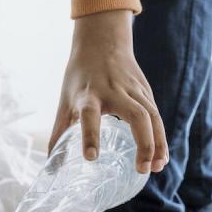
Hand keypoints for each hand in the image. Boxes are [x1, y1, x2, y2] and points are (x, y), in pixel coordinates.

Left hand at [49, 10, 167, 173]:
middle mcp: (114, 91)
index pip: (89, 115)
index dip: (90, 135)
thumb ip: (59, 132)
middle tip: (140, 169)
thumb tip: (50, 163)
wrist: (102, 42)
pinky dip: (161, 138)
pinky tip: (161, 158)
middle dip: (142, 143)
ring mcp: (134, 90)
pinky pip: (157, 117)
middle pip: (136, 115)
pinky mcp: (146, 91)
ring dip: (157, 144)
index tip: (91, 157)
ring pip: (152, 117)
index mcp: (89, 94)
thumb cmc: (79, 76)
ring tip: (155, 168)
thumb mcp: (64, 101)